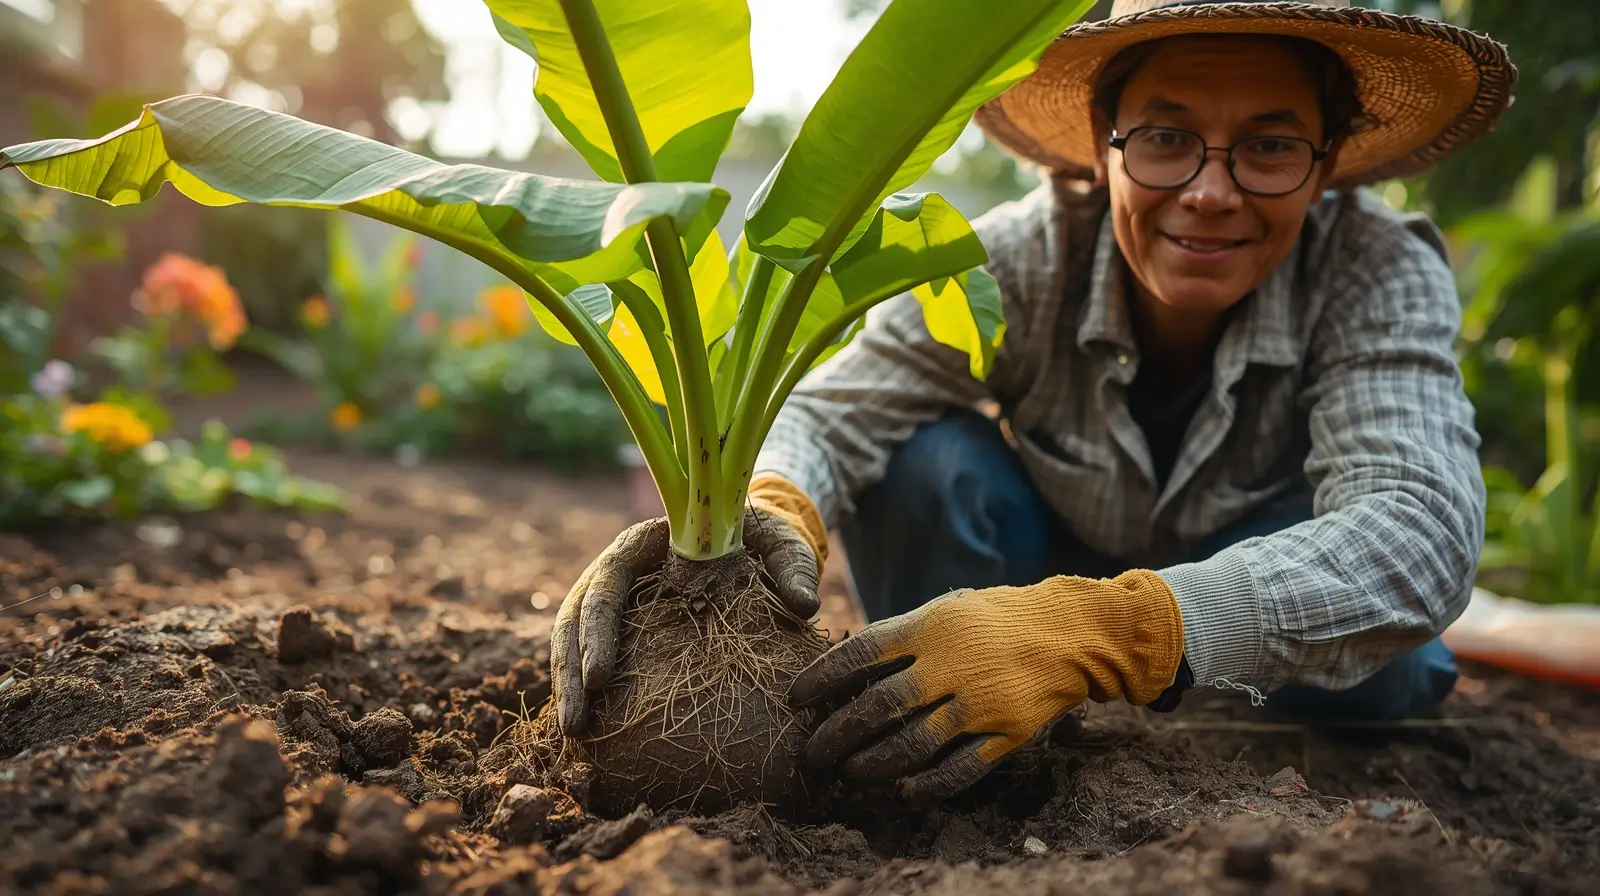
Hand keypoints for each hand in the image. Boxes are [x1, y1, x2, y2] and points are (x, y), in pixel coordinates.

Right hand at [552, 474, 827, 734]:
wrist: (750, 539)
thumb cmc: (761, 537)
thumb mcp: (780, 542)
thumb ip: (793, 565)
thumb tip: (807, 606)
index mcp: (642, 543)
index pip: (606, 582)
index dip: (597, 628)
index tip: (601, 676)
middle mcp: (618, 569)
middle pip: (577, 618)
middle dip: (572, 671)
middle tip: (577, 724)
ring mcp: (615, 600)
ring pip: (574, 642)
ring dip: (570, 687)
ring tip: (575, 737)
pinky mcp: (622, 627)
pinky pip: (592, 658)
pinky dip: (589, 690)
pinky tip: (590, 733)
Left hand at [786, 570, 1183, 802]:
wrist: (1069, 631)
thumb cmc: (995, 618)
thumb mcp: (945, 609)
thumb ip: (901, 636)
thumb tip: (846, 664)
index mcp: (929, 627)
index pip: (860, 653)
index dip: (822, 678)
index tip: (796, 698)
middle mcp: (949, 665)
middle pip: (878, 706)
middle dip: (837, 733)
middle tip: (813, 751)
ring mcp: (978, 702)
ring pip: (913, 743)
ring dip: (874, 763)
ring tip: (849, 772)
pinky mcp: (1006, 732)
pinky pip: (960, 767)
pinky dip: (928, 784)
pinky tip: (904, 791)